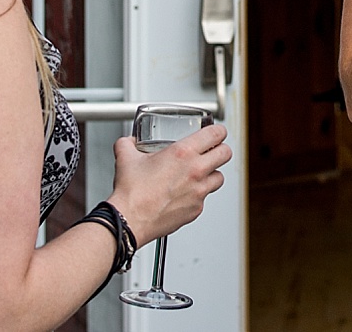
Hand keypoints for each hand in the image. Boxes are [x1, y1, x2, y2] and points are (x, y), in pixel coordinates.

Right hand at [108, 123, 232, 244]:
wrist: (129, 220)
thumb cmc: (131, 192)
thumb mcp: (126, 158)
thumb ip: (128, 144)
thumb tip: (128, 141)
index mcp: (183, 153)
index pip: (216, 134)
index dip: (219, 131)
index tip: (217, 132)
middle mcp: (196, 171)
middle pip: (226, 154)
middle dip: (221, 150)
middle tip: (213, 151)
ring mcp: (198, 192)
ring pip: (219, 178)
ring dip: (212, 174)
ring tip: (200, 174)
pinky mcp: (196, 210)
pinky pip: (205, 198)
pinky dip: (198, 195)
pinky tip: (185, 194)